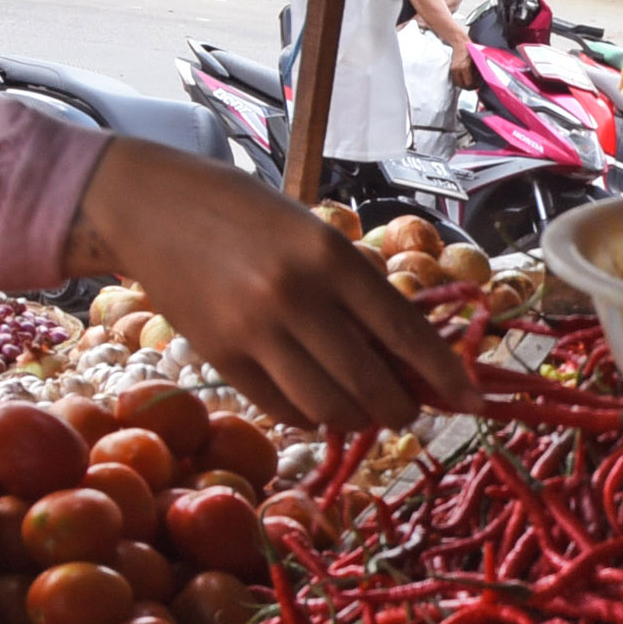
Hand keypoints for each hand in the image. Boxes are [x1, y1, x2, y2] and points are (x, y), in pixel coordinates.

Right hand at [63, 138, 482, 431]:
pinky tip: (316, 397)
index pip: (406, 333)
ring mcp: (254, 333)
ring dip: (357, 417)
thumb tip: (412, 361)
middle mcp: (295, 297)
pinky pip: (284, 411)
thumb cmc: (246, 215)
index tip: (473, 402)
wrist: (148, 205)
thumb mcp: (315, 234)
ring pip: (329, 409)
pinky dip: (312, 415)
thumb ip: (359, 291)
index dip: (446, 376)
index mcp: (330, 256)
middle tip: (410, 408)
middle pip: (371, 387)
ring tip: (362, 403)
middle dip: (403, 409)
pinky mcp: (220, 359)